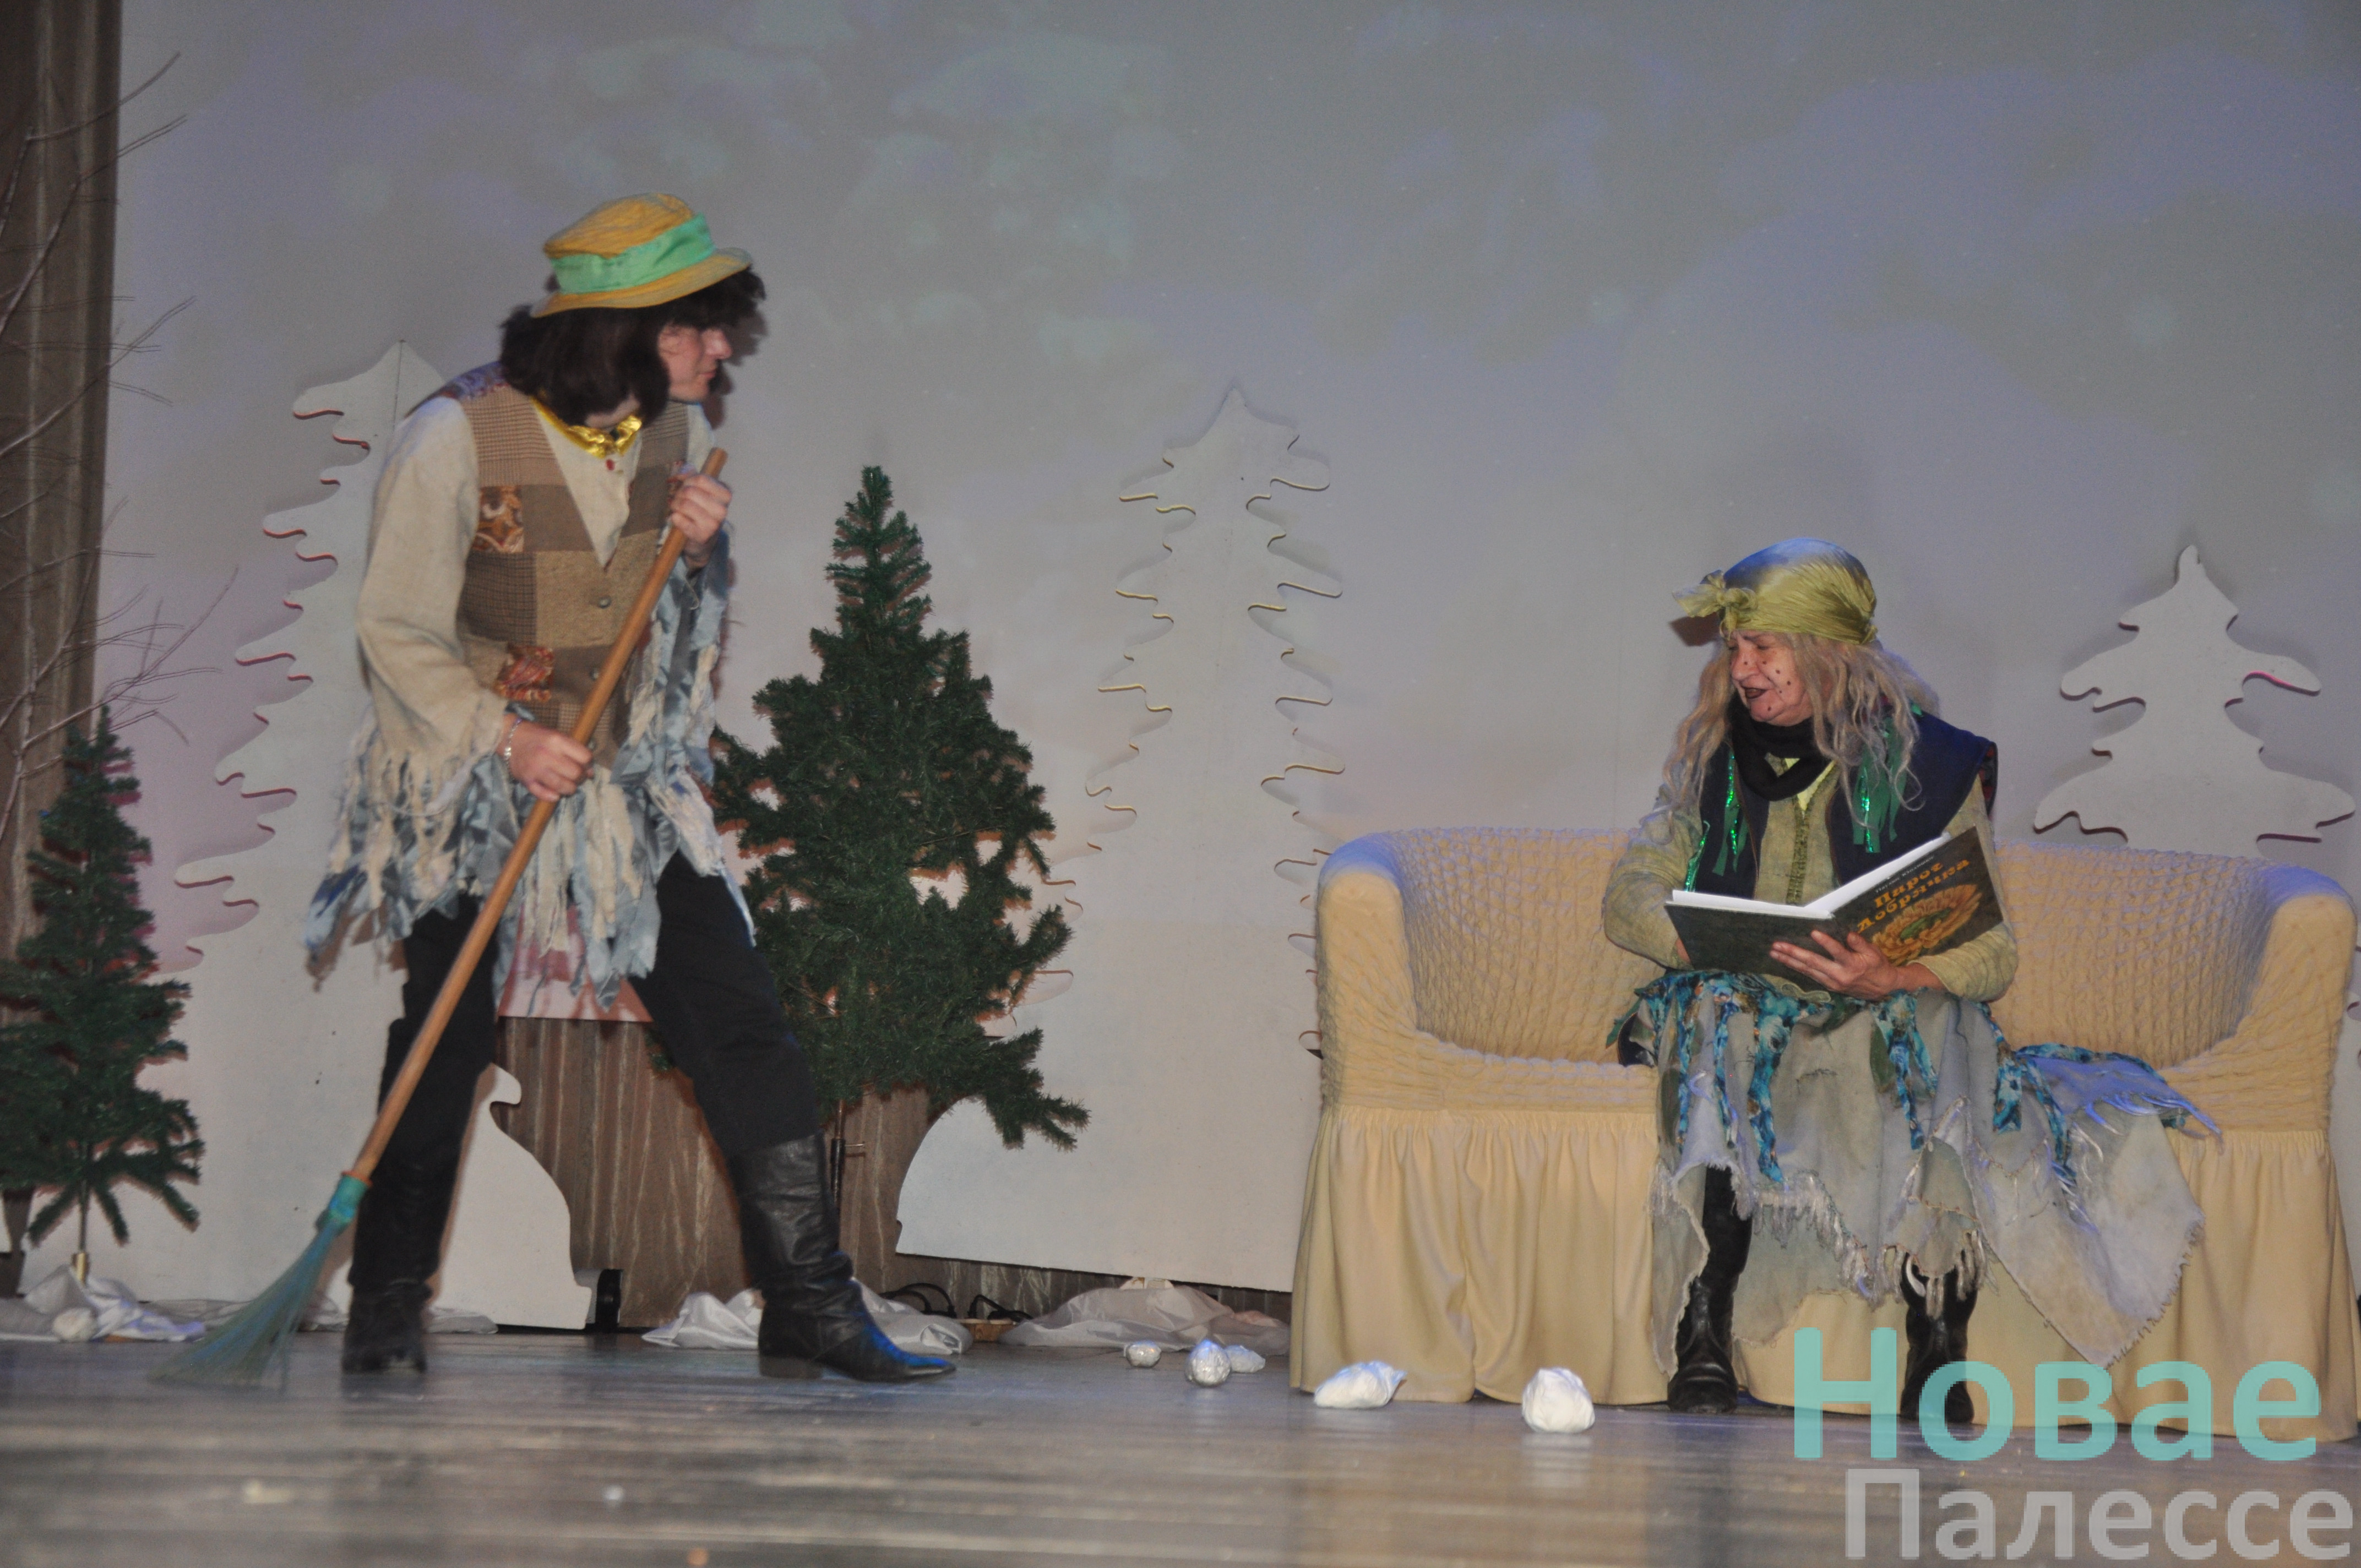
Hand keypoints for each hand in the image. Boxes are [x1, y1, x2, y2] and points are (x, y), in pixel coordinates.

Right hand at [503, 720, 590, 800]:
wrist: (510, 737)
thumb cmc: (537, 736)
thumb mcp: (557, 735)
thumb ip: (574, 750)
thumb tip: (590, 771)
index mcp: (557, 740)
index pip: (585, 757)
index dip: (589, 764)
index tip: (586, 767)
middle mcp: (547, 754)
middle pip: (576, 773)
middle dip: (581, 778)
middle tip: (577, 777)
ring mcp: (536, 769)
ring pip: (563, 786)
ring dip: (570, 789)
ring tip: (568, 785)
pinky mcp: (526, 780)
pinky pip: (544, 794)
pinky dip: (553, 796)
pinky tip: (556, 794)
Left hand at [669, 470, 730, 566]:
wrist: (704, 539)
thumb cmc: (700, 509)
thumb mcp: (700, 489)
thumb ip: (691, 474)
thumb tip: (680, 473)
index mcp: (725, 494)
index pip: (701, 479)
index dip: (688, 481)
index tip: (686, 487)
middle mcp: (722, 510)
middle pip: (690, 491)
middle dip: (679, 494)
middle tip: (678, 500)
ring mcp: (713, 524)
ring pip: (684, 504)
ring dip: (675, 505)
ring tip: (677, 509)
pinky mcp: (701, 535)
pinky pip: (680, 519)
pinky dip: (674, 517)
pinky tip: (677, 519)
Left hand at [1768, 930, 1939, 1000]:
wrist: (1883, 987)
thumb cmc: (1878, 966)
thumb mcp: (1873, 952)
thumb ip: (1860, 943)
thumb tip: (1847, 934)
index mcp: (1853, 965)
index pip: (1837, 952)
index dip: (1825, 942)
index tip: (1813, 932)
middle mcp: (1840, 975)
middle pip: (1814, 963)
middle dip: (1794, 954)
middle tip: (1777, 946)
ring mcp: (1832, 983)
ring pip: (1807, 971)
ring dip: (1790, 962)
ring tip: (1775, 953)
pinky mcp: (1829, 986)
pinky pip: (1810, 975)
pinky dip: (1798, 968)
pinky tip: (1787, 962)